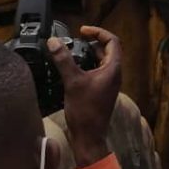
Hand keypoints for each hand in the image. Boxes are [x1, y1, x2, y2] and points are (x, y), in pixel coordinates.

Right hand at [48, 26, 122, 166]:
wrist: (89, 137)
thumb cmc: (85, 112)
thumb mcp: (72, 82)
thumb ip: (63, 60)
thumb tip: (53, 42)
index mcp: (113, 69)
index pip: (112, 41)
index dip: (98, 32)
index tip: (83, 30)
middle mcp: (114, 74)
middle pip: (107, 49)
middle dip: (92, 42)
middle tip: (77, 39)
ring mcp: (109, 83)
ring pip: (101, 61)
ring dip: (89, 53)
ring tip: (73, 51)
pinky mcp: (102, 91)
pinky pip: (97, 71)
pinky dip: (87, 65)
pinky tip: (73, 69)